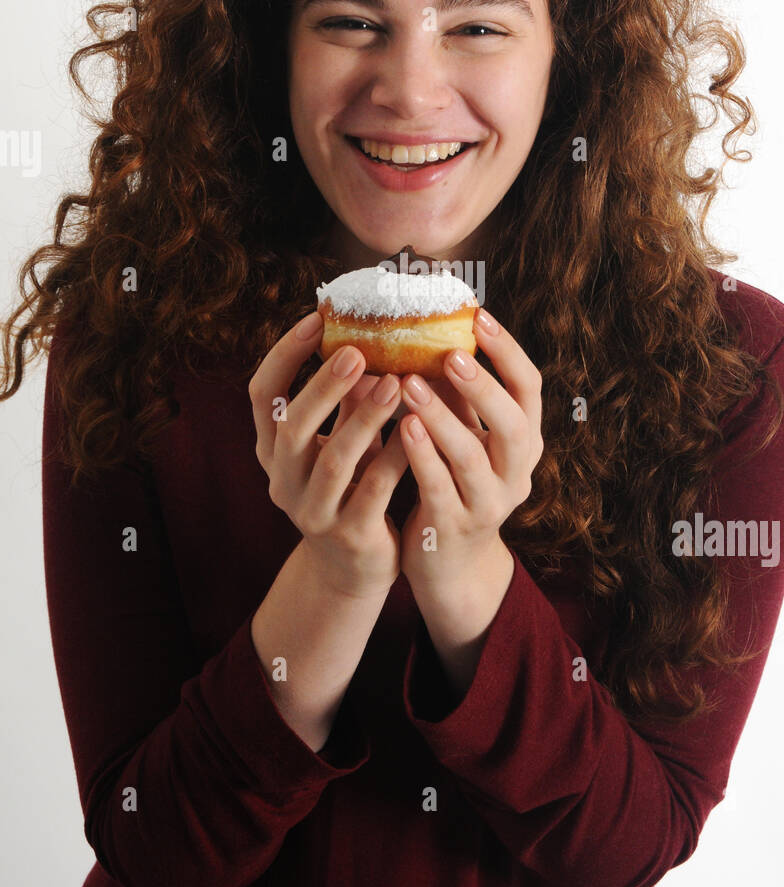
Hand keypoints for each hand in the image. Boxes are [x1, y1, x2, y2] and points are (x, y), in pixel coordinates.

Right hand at [248, 313, 408, 596]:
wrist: (353, 568)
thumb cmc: (350, 487)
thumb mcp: (341, 440)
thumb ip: (348, 399)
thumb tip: (368, 335)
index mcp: (272, 449)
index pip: (261, 394)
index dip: (284, 355)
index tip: (317, 318)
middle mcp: (282, 479)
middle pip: (291, 427)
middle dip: (323, 386)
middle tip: (357, 351)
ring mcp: (312, 512)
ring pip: (334, 461)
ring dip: (364, 419)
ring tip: (394, 384)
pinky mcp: (349, 536)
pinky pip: (373, 491)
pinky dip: (395, 456)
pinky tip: (418, 429)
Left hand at [396, 310, 543, 590]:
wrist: (449, 563)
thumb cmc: (452, 481)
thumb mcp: (465, 434)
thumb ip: (457, 394)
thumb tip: (434, 327)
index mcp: (525, 441)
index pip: (530, 388)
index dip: (507, 352)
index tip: (479, 316)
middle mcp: (516, 473)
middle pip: (514, 425)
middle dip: (483, 387)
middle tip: (449, 354)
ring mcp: (488, 504)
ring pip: (472, 459)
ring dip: (442, 419)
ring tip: (410, 385)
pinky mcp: (453, 528)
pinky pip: (439, 489)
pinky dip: (422, 457)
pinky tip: (401, 428)